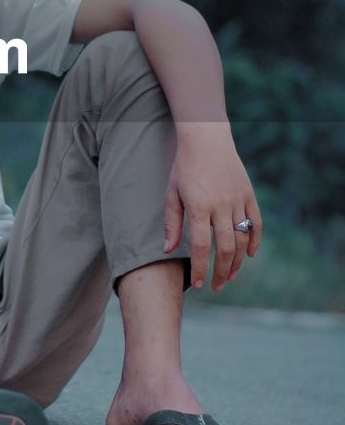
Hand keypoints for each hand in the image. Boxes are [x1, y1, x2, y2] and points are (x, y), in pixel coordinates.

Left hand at [163, 131, 262, 290]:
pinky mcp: (249, 195)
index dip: (201, 269)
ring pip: (243, 239)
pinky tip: (248, 255)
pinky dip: (254, 241)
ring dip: (237, 262)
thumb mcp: (172, 194)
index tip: (199, 284)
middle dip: (221, 271)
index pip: (202, 247)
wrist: (206, 140)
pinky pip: (256, 223)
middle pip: (226, 248)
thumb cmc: (184, 168)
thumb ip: (172, 224)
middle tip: (215, 285)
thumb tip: (168, 251)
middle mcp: (220, 205)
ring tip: (229, 275)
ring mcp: (237, 200)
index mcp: (199, 206)